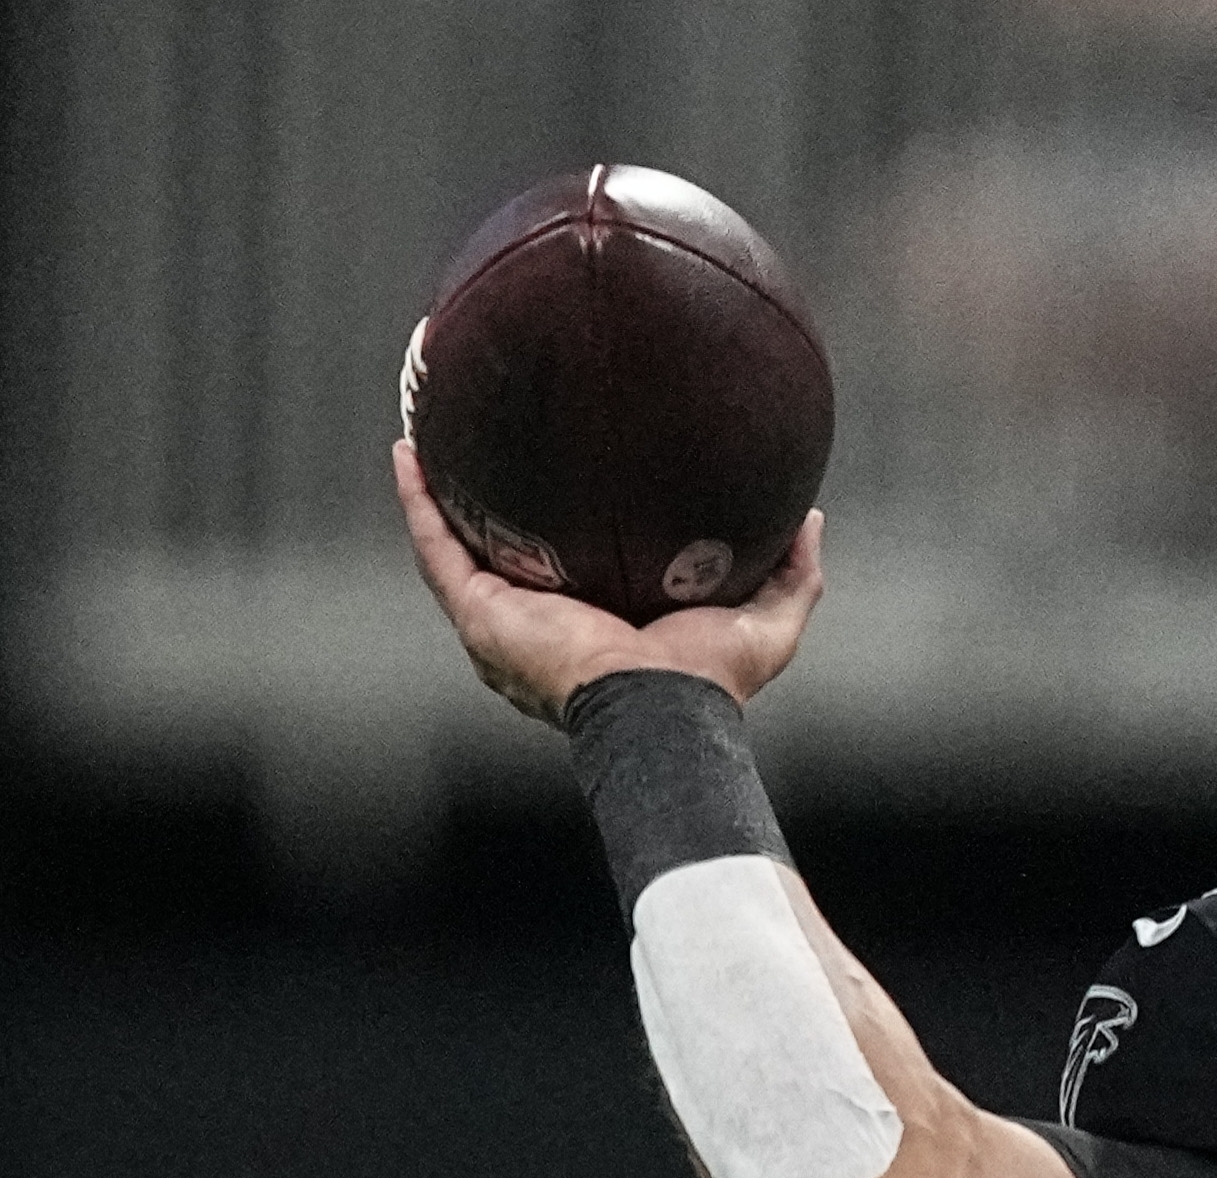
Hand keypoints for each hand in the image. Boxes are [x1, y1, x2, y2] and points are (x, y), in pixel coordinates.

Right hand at [391, 438, 824, 724]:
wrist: (661, 709)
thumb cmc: (710, 684)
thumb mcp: (765, 623)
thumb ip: (791, 575)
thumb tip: (808, 518)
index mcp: (598, 625)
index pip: (571, 564)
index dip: (561, 521)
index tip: (567, 470)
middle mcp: (542, 623)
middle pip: (503, 550)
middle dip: (488, 500)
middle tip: (486, 437)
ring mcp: (503, 620)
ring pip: (457, 545)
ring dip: (436, 491)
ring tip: (427, 430)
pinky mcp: (480, 615)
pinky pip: (436, 548)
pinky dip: (417, 500)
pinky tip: (408, 451)